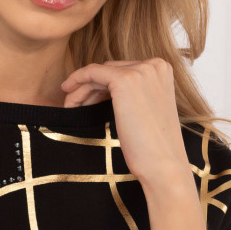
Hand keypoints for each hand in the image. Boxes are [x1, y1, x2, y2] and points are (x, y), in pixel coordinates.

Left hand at [60, 59, 191, 188]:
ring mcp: (141, 70)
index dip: (102, 86)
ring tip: (71, 106)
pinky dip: (77, 79)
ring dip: (82, 88)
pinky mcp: (125, 80)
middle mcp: (154, 65)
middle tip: (75, 105)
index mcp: (162, 70)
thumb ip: (134, 94)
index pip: (123, 71)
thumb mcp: (146, 110)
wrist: (163, 165)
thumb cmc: (154, 146)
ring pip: (99, 73)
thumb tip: (104, 89)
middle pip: (111, 70)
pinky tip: (67, 92)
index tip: (87, 100)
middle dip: (91, 87)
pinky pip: (92, 72)